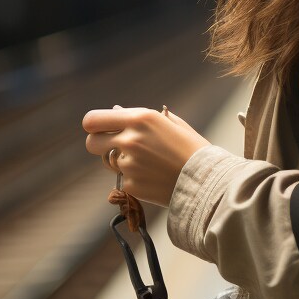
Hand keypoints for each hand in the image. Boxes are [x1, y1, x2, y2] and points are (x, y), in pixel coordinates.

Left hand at [83, 105, 210, 206]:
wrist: (206, 178)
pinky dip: (135, 178)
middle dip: (100, 143)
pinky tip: (155, 176)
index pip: (93, 119)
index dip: (94, 124)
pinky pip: (124, 179)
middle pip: (91, 142)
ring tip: (148, 163)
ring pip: (110, 162)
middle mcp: (130, 139)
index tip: (100, 128)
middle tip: (115, 146)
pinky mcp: (130, 184)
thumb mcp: (171, 123)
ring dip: (122, 161)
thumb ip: (142, 119)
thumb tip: (117, 113)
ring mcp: (128, 164)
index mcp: (140, 118)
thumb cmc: (192, 148)